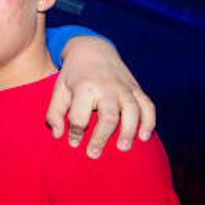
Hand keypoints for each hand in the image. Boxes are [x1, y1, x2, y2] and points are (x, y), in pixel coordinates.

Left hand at [46, 36, 155, 158]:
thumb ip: (54, 113)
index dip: (75, 133)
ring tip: (123, 148)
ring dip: (129, 131)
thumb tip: (58, 135)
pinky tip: (144, 136)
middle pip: (108, 117)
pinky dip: (149, 121)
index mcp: (84, 88)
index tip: (73, 144)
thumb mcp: (58, 90)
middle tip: (94, 155)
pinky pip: (148, 106)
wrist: (93, 49)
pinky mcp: (136, 88)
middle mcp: (107, 88)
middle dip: (101, 137)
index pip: (79, 117)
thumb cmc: (73, 75)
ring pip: (132, 112)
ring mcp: (124, 88)